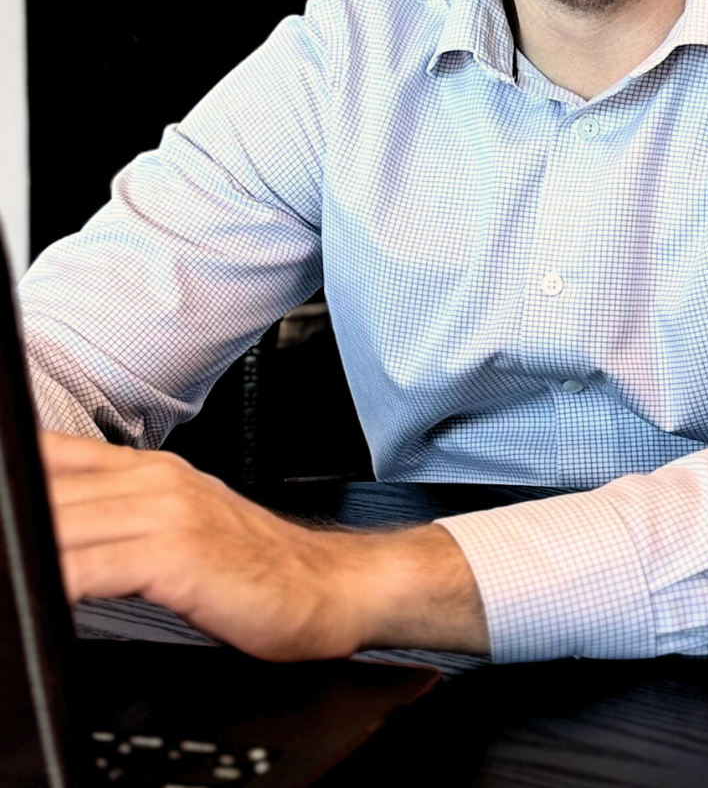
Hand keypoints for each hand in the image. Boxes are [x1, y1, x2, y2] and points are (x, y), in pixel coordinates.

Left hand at [40, 431, 488, 660]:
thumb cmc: (258, 569)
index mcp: (148, 470)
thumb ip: (117, 519)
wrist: (332, 585)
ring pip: (61, 523)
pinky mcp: (179, 554)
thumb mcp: (178, 527)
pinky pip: (93, 566)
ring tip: (6, 568)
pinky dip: (58, 580)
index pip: (50, 455)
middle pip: (45, 491)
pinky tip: (42, 594)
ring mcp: (167, 513)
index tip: (1, 500)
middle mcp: (154, 480)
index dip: (14, 471)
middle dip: (12, 517)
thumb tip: (58, 532)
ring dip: (26, 547)